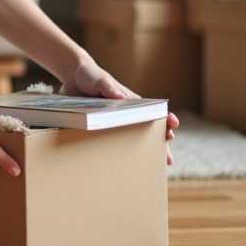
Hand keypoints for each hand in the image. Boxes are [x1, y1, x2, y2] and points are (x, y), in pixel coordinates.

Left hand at [60, 59, 179, 165]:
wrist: (73, 78)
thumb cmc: (92, 77)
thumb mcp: (100, 80)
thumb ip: (109, 87)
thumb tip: (120, 96)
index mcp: (132, 102)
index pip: (154, 112)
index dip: (166, 119)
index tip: (172, 124)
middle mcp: (127, 114)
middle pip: (148, 131)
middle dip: (160, 145)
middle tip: (168, 159)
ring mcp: (115, 123)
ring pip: (132, 141)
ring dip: (143, 154)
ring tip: (152, 168)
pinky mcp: (101, 129)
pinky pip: (111, 143)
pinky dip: (118, 154)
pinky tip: (121, 167)